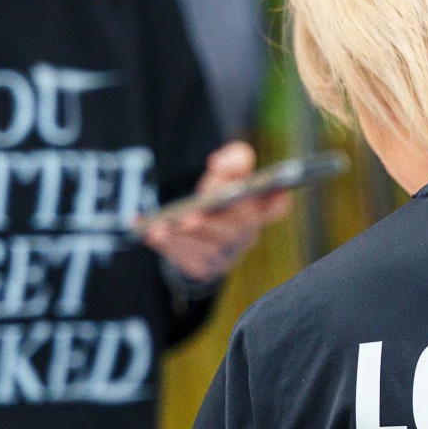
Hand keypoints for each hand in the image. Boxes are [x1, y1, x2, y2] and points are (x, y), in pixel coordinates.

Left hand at [141, 141, 291, 284]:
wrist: (194, 224)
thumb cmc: (217, 195)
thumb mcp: (225, 172)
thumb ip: (231, 159)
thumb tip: (219, 164)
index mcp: (257, 210)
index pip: (276, 207)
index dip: (278, 201)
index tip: (277, 190)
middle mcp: (246, 237)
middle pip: (233, 234)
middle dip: (210, 226)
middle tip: (189, 218)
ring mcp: (226, 257)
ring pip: (207, 251)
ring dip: (182, 239)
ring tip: (160, 227)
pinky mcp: (205, 269)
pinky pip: (187, 262)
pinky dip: (167, 247)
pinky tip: (148, 233)